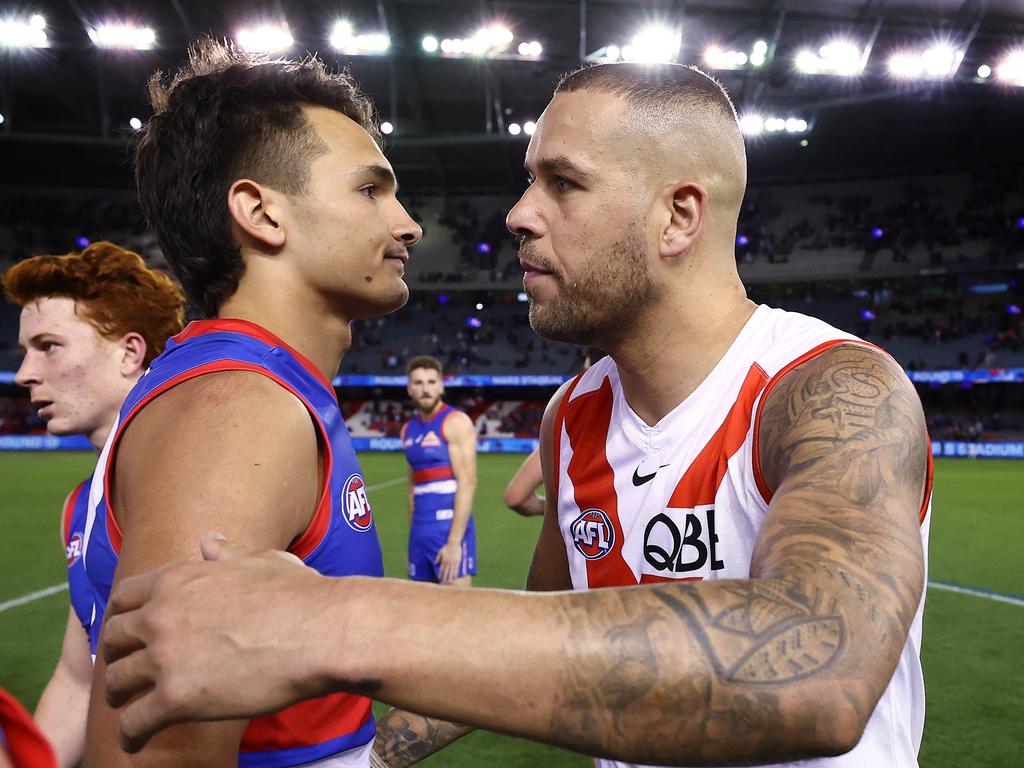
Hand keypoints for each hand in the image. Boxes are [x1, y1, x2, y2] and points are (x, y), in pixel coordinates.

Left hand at [101, 533, 330, 752]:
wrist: (321, 631)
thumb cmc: (299, 594)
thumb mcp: (260, 561)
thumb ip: (227, 553)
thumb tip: (210, 540)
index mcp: (177, 579)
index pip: (124, 596)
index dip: (122, 615)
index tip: (128, 630)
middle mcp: (160, 615)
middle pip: (112, 639)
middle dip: (115, 654)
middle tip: (125, 668)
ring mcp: (164, 657)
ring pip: (116, 682)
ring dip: (119, 695)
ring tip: (128, 706)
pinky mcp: (175, 698)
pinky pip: (134, 722)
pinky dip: (131, 734)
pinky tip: (137, 740)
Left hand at [434, 540, 462, 583]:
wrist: (453, 543)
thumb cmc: (446, 547)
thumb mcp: (440, 551)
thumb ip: (438, 558)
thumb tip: (435, 563)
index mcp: (443, 560)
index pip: (441, 569)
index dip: (440, 574)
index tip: (439, 579)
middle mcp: (448, 562)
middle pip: (446, 572)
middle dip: (444, 578)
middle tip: (443, 583)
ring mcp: (453, 562)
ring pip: (451, 571)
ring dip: (450, 577)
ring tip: (449, 582)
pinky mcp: (457, 561)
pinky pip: (456, 569)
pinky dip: (455, 573)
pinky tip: (455, 577)